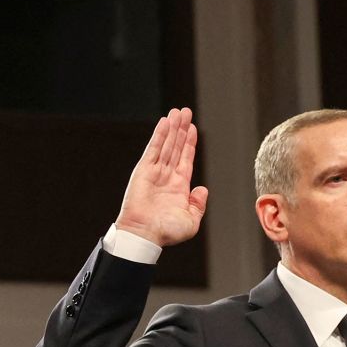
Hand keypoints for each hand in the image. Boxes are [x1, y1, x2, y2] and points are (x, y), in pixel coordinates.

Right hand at [114, 107, 208, 246]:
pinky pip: (154, 149)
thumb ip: (198, 205)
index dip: (189, 143)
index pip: (185, 159)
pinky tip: (165, 122)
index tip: (192, 128)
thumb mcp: (191, 221)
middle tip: (185, 112)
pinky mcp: (144, 170)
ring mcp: (155, 172)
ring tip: (178, 112)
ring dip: (172, 128)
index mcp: (178, 187)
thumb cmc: (166, 233)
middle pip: (175, 147)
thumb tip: (202, 189)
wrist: (145, 235)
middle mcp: (166, 177)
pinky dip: (159, 135)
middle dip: (181, 129)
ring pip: (166, 144)